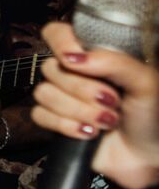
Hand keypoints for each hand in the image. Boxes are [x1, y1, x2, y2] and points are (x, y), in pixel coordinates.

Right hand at [33, 21, 158, 188]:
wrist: (149, 156)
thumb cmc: (153, 116)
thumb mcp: (145, 82)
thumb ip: (114, 62)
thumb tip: (73, 57)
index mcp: (93, 57)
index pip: (57, 33)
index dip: (60, 43)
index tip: (76, 60)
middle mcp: (74, 75)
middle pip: (50, 67)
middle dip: (83, 90)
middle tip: (112, 101)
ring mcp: (62, 99)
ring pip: (44, 93)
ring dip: (80, 111)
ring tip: (107, 121)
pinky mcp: (54, 123)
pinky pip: (41, 116)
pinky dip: (68, 126)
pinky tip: (90, 133)